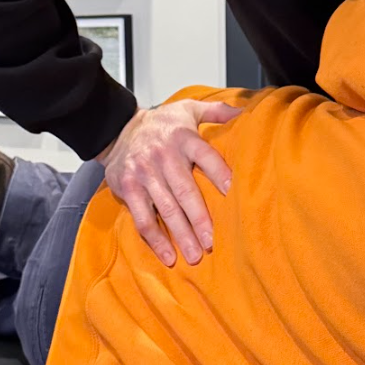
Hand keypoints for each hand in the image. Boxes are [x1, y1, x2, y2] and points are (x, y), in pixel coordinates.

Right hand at [98, 98, 242, 266]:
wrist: (117, 128)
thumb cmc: (162, 124)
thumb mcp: (188, 109)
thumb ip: (217, 111)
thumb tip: (246, 111)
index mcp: (182, 138)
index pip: (205, 156)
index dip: (219, 173)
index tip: (234, 192)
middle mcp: (162, 156)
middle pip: (184, 190)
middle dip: (199, 218)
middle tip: (212, 242)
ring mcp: (143, 174)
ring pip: (164, 208)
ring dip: (180, 235)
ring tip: (194, 256)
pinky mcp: (127, 188)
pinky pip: (142, 218)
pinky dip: (155, 240)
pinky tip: (168, 256)